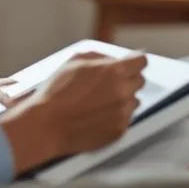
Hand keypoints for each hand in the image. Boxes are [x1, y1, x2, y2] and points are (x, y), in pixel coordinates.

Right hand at [0, 52, 146, 174]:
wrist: (46, 125)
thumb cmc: (56, 93)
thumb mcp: (75, 61)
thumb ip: (101, 56)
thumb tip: (115, 59)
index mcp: (115, 71)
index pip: (141, 62)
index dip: (134, 62)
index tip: (130, 65)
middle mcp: (123, 91)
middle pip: (139, 81)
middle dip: (127, 79)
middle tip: (109, 84)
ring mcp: (123, 113)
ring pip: (133, 101)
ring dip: (122, 99)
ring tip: (99, 102)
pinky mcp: (119, 131)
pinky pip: (126, 119)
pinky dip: (116, 116)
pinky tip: (97, 115)